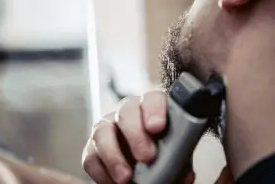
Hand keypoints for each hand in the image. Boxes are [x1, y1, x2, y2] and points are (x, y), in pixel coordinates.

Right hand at [82, 91, 233, 183]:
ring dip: (113, 155)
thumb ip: (180, 160)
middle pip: (126, 110)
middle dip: (135, 133)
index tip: (157, 127)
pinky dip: (101, 171)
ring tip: (125, 177)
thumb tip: (184, 173)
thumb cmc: (163, 158)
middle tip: (146, 156)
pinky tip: (113, 182)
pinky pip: (90, 155)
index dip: (154, 110)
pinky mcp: (93, 148)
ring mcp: (108, 128)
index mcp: (152, 110)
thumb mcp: (177, 158)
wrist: (144, 168)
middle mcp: (128, 114)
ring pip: (102, 131)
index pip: (152, 99)